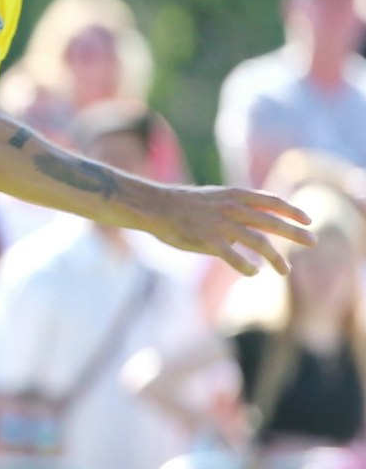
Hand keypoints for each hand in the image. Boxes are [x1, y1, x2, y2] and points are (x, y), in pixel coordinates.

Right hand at [140, 184, 313, 275]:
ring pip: (259, 242)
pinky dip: (246, 266)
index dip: (292, 210)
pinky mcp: (208, 240)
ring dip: (275, 258)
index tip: (307, 219)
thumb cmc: (182, 204)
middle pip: (273, 222)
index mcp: (235, 195)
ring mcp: (221, 224)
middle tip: (313, 242)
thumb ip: (235, 209)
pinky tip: (254, 273)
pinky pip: (234, 257)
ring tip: (285, 271)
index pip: (272, 201)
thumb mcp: (214, 197)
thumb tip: (252, 227)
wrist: (154, 206)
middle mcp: (233, 208)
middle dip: (296, 233)